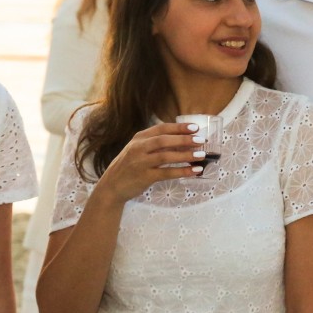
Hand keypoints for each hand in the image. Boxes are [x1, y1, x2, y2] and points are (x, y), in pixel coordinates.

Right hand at [94, 122, 208, 204]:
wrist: (112, 186)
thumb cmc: (129, 166)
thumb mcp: (138, 150)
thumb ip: (155, 144)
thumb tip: (182, 141)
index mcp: (139, 138)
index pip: (161, 128)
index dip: (179, 127)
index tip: (195, 127)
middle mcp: (138, 148)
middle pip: (164, 140)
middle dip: (184, 140)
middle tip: (201, 140)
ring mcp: (140, 162)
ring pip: (166, 156)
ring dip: (185, 155)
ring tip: (201, 156)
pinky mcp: (144, 177)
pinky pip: (166, 173)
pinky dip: (182, 171)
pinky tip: (194, 171)